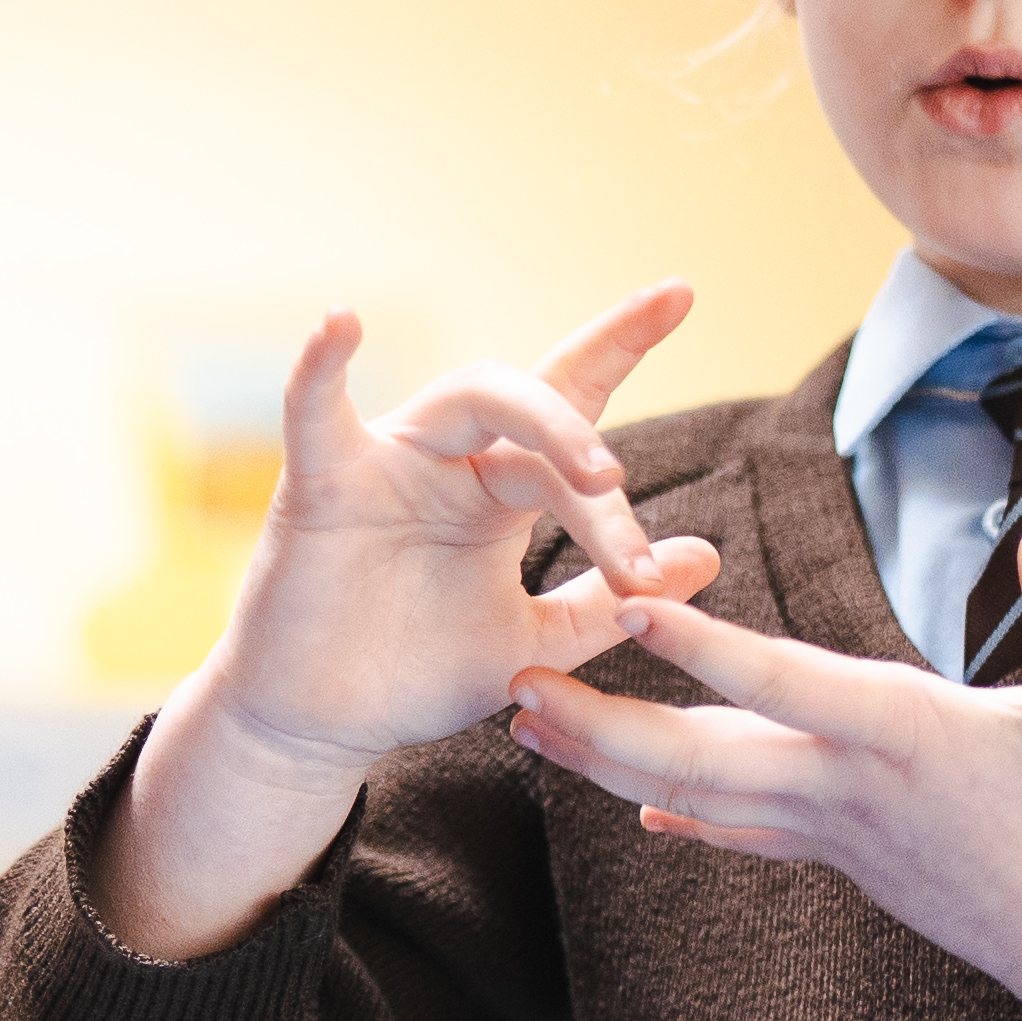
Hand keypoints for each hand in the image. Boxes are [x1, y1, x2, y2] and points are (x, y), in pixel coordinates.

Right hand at [96, 285, 722, 958]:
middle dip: (592, 447)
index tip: (680, 292)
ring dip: (545, 422)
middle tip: (629, 513)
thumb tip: (705, 555)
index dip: (620, 343)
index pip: (570, 399)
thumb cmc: (412, 676)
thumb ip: (606, 602)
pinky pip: (315, 413)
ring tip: (600, 474)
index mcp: (499, 490)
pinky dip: (321, 365)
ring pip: (469, 396)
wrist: (323, 728)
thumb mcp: (532, 643)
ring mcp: (387, 467)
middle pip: (535, 407)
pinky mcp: (321, 490)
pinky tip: (339, 322)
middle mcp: (450, 462)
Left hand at [507, 519, 1021, 1020]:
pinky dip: (680, 815)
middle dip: (599, 724)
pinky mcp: (836, 858)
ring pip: (696, 797)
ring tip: (528, 728)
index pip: (781, 684)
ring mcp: (830, 832)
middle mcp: (843, 788)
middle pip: (697, 757)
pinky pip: (738, 834)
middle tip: (513, 685)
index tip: (628, 609)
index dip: (704, 648)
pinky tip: (633, 807)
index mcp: (898, 736)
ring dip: (606, 763)